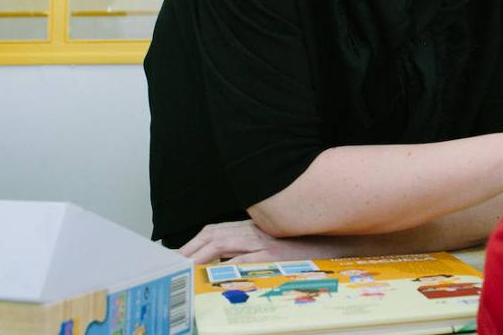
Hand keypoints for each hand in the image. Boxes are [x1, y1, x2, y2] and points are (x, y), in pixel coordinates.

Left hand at [179, 219, 316, 263]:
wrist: (332, 245)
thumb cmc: (301, 248)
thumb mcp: (271, 244)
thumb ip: (248, 249)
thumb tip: (222, 264)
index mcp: (251, 228)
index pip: (213, 230)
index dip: (192, 242)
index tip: (174, 256)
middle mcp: (254, 231)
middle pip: (212, 234)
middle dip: (188, 249)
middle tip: (170, 264)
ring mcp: (263, 242)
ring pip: (222, 243)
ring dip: (200, 256)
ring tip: (183, 269)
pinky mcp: (273, 256)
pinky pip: (244, 259)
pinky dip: (225, 266)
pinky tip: (213, 275)